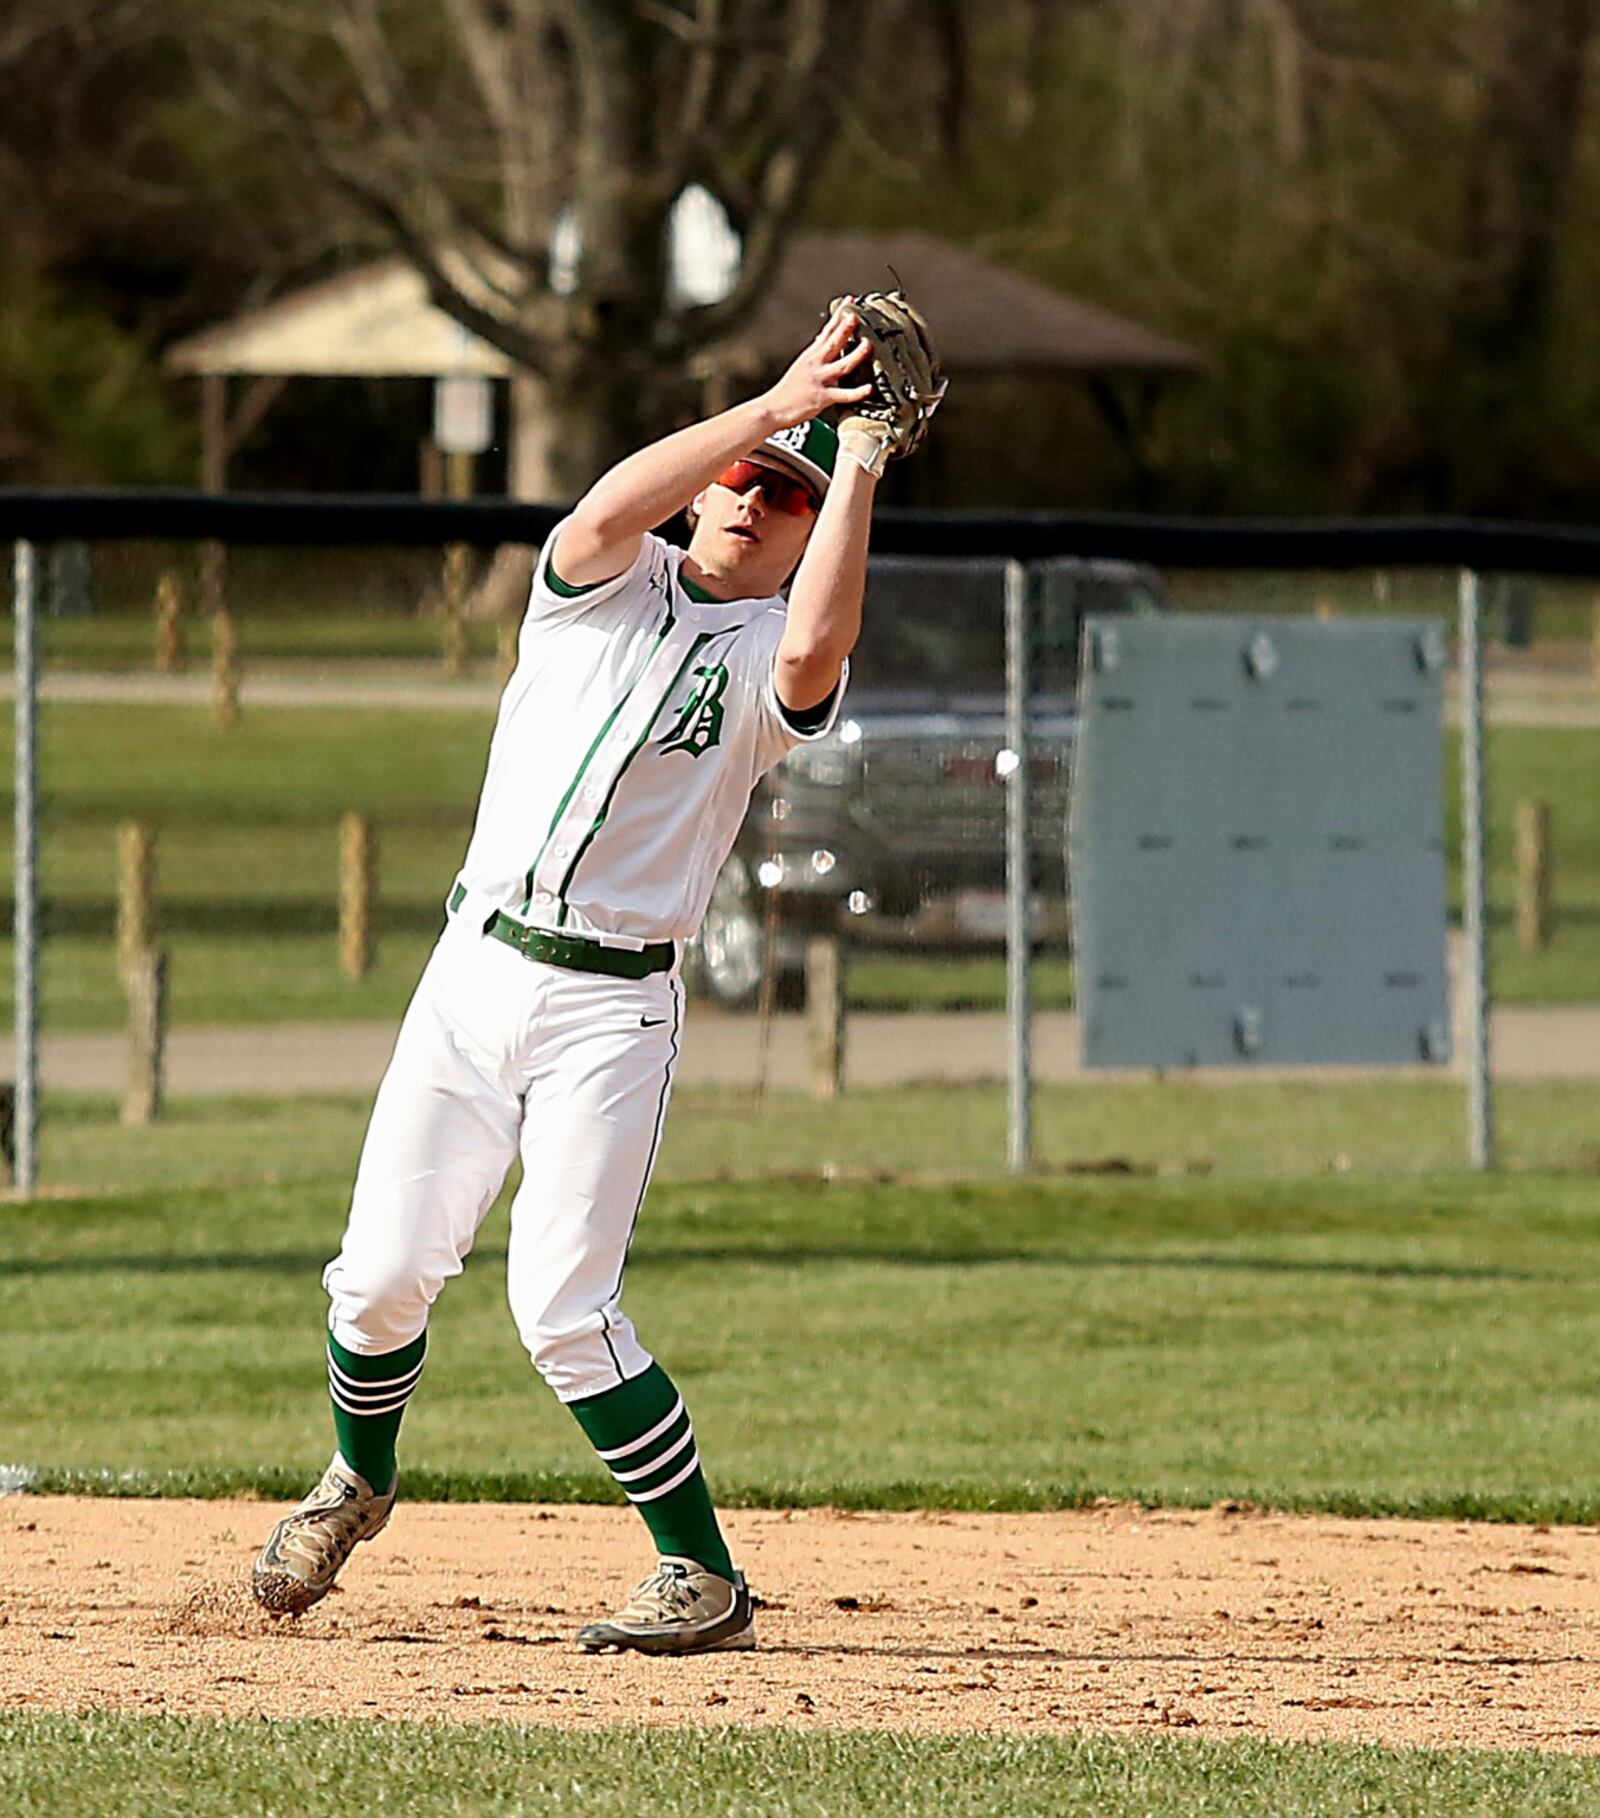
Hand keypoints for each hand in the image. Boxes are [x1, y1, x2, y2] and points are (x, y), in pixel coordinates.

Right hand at [760, 302, 873, 429]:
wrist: (773, 409)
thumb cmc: (788, 390)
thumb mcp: (801, 365)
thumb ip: (814, 352)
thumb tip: (821, 338)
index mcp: (812, 355)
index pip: (827, 330)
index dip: (839, 315)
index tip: (850, 300)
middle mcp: (816, 364)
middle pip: (834, 342)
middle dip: (845, 328)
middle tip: (856, 314)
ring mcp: (819, 380)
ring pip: (842, 365)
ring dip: (856, 354)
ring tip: (869, 345)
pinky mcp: (822, 397)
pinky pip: (843, 394)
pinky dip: (857, 392)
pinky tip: (869, 388)